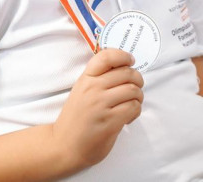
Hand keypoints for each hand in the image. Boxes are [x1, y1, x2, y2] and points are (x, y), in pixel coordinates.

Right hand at [52, 49, 143, 170]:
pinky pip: (133, 107)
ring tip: (131, 105)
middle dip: (137, 80)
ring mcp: (101, 105)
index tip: (130, 61)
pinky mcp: (110, 122)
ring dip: (138, 97)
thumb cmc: (76, 119)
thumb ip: (98, 79)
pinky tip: (128, 118)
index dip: (123, 56)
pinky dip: (136, 111)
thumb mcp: (81, 91)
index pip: (106, 57)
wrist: (63, 146)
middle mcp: (93, 89)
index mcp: (86, 79)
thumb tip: (125, 68)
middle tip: (135, 88)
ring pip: (133, 90)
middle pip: (127, 73)